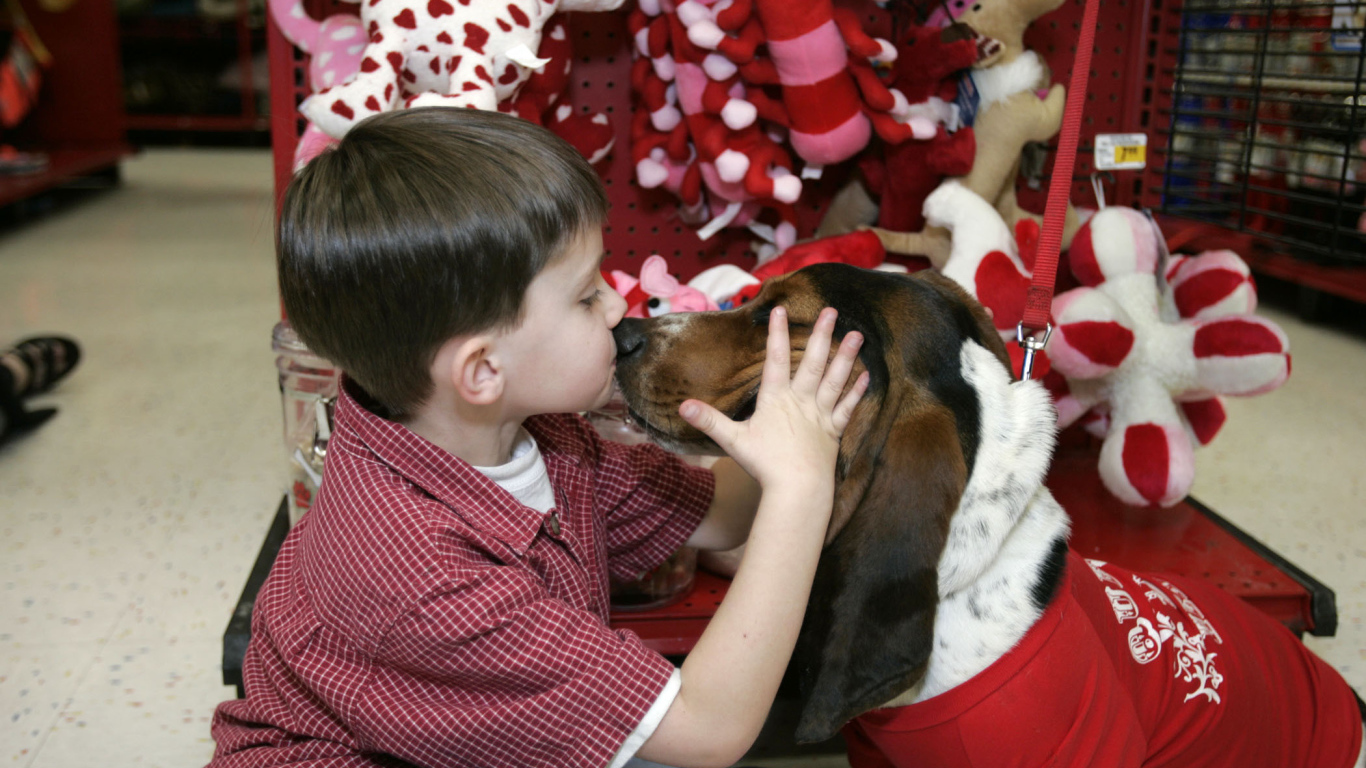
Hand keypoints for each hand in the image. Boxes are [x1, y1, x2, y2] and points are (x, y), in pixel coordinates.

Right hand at [678, 307, 867, 491]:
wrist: (798, 489)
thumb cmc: (765, 465)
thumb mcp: (732, 440)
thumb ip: (709, 420)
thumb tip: (683, 406)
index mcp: (776, 400)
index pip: (776, 359)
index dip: (777, 333)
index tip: (780, 309)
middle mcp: (801, 401)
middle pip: (813, 363)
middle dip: (822, 335)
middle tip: (831, 311)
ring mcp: (820, 415)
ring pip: (835, 380)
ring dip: (847, 357)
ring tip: (858, 335)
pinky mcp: (833, 432)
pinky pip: (847, 408)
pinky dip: (857, 392)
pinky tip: (866, 375)